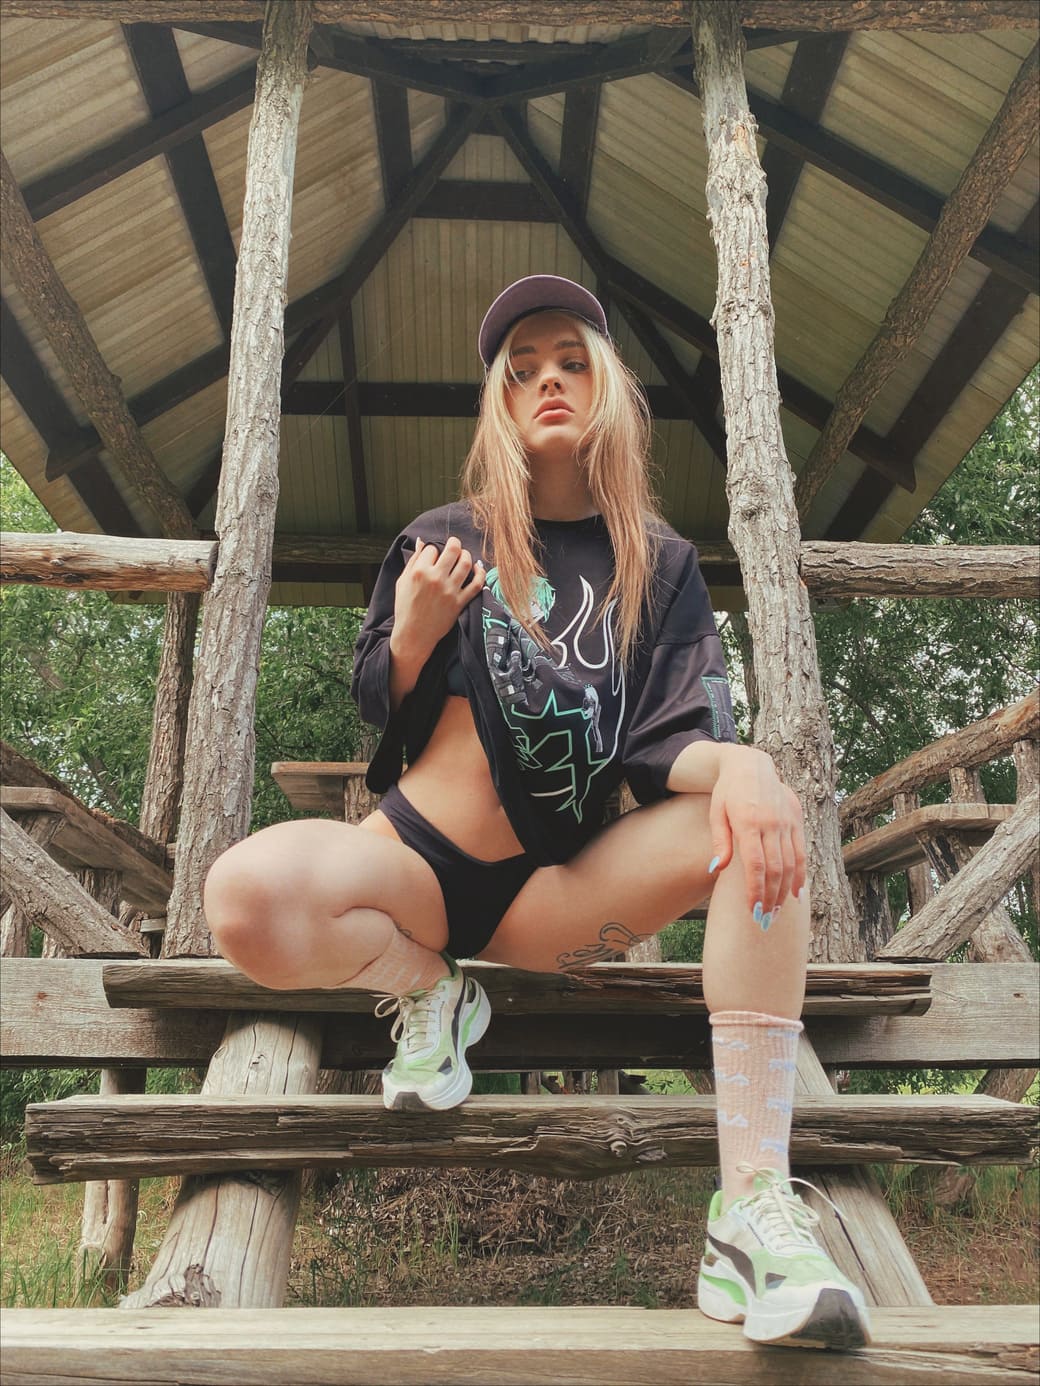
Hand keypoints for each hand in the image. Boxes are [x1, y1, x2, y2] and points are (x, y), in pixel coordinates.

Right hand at [392, 535, 485, 658]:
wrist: (414, 634)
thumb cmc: (405, 608)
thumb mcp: (402, 581)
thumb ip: (412, 561)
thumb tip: (421, 542)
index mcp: (419, 572)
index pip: (432, 549)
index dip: (433, 549)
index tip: (434, 555)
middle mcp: (435, 579)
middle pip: (453, 550)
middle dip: (454, 543)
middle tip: (454, 545)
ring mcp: (449, 591)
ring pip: (466, 563)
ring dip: (466, 555)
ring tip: (463, 556)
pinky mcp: (459, 602)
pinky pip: (476, 584)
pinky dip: (480, 574)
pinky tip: (477, 568)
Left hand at [707, 746, 806, 920]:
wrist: (750, 764)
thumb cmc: (727, 792)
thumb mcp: (716, 813)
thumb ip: (719, 841)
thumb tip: (714, 870)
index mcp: (749, 822)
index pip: (755, 865)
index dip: (755, 890)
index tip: (753, 910)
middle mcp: (771, 823)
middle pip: (776, 868)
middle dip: (771, 897)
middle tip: (765, 920)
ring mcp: (786, 821)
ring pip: (791, 863)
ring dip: (785, 891)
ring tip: (778, 912)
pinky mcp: (796, 819)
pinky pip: (801, 851)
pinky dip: (801, 874)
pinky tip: (796, 893)